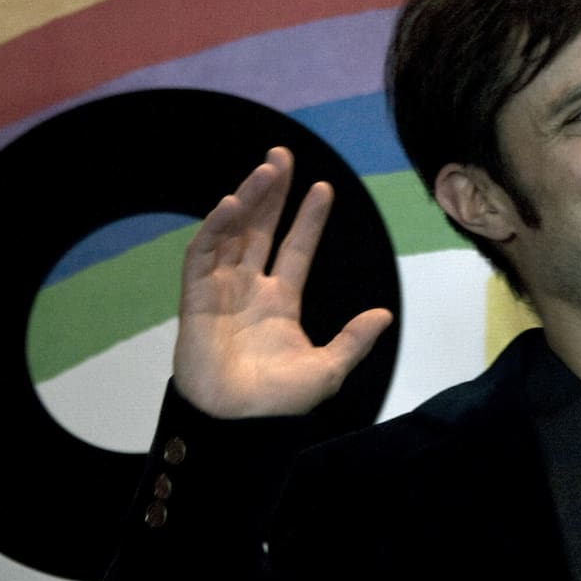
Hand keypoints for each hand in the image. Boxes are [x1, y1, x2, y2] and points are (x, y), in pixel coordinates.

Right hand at [173, 147, 392, 417]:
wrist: (240, 426)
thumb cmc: (279, 404)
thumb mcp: (329, 368)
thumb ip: (354, 339)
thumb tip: (385, 314)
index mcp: (279, 303)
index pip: (294, 249)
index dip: (308, 219)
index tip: (324, 188)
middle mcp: (249, 290)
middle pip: (260, 230)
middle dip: (271, 193)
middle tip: (282, 154)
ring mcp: (221, 291)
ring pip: (233, 233)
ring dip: (249, 200)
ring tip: (269, 168)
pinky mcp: (195, 299)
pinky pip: (202, 255)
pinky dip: (215, 227)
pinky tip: (233, 202)